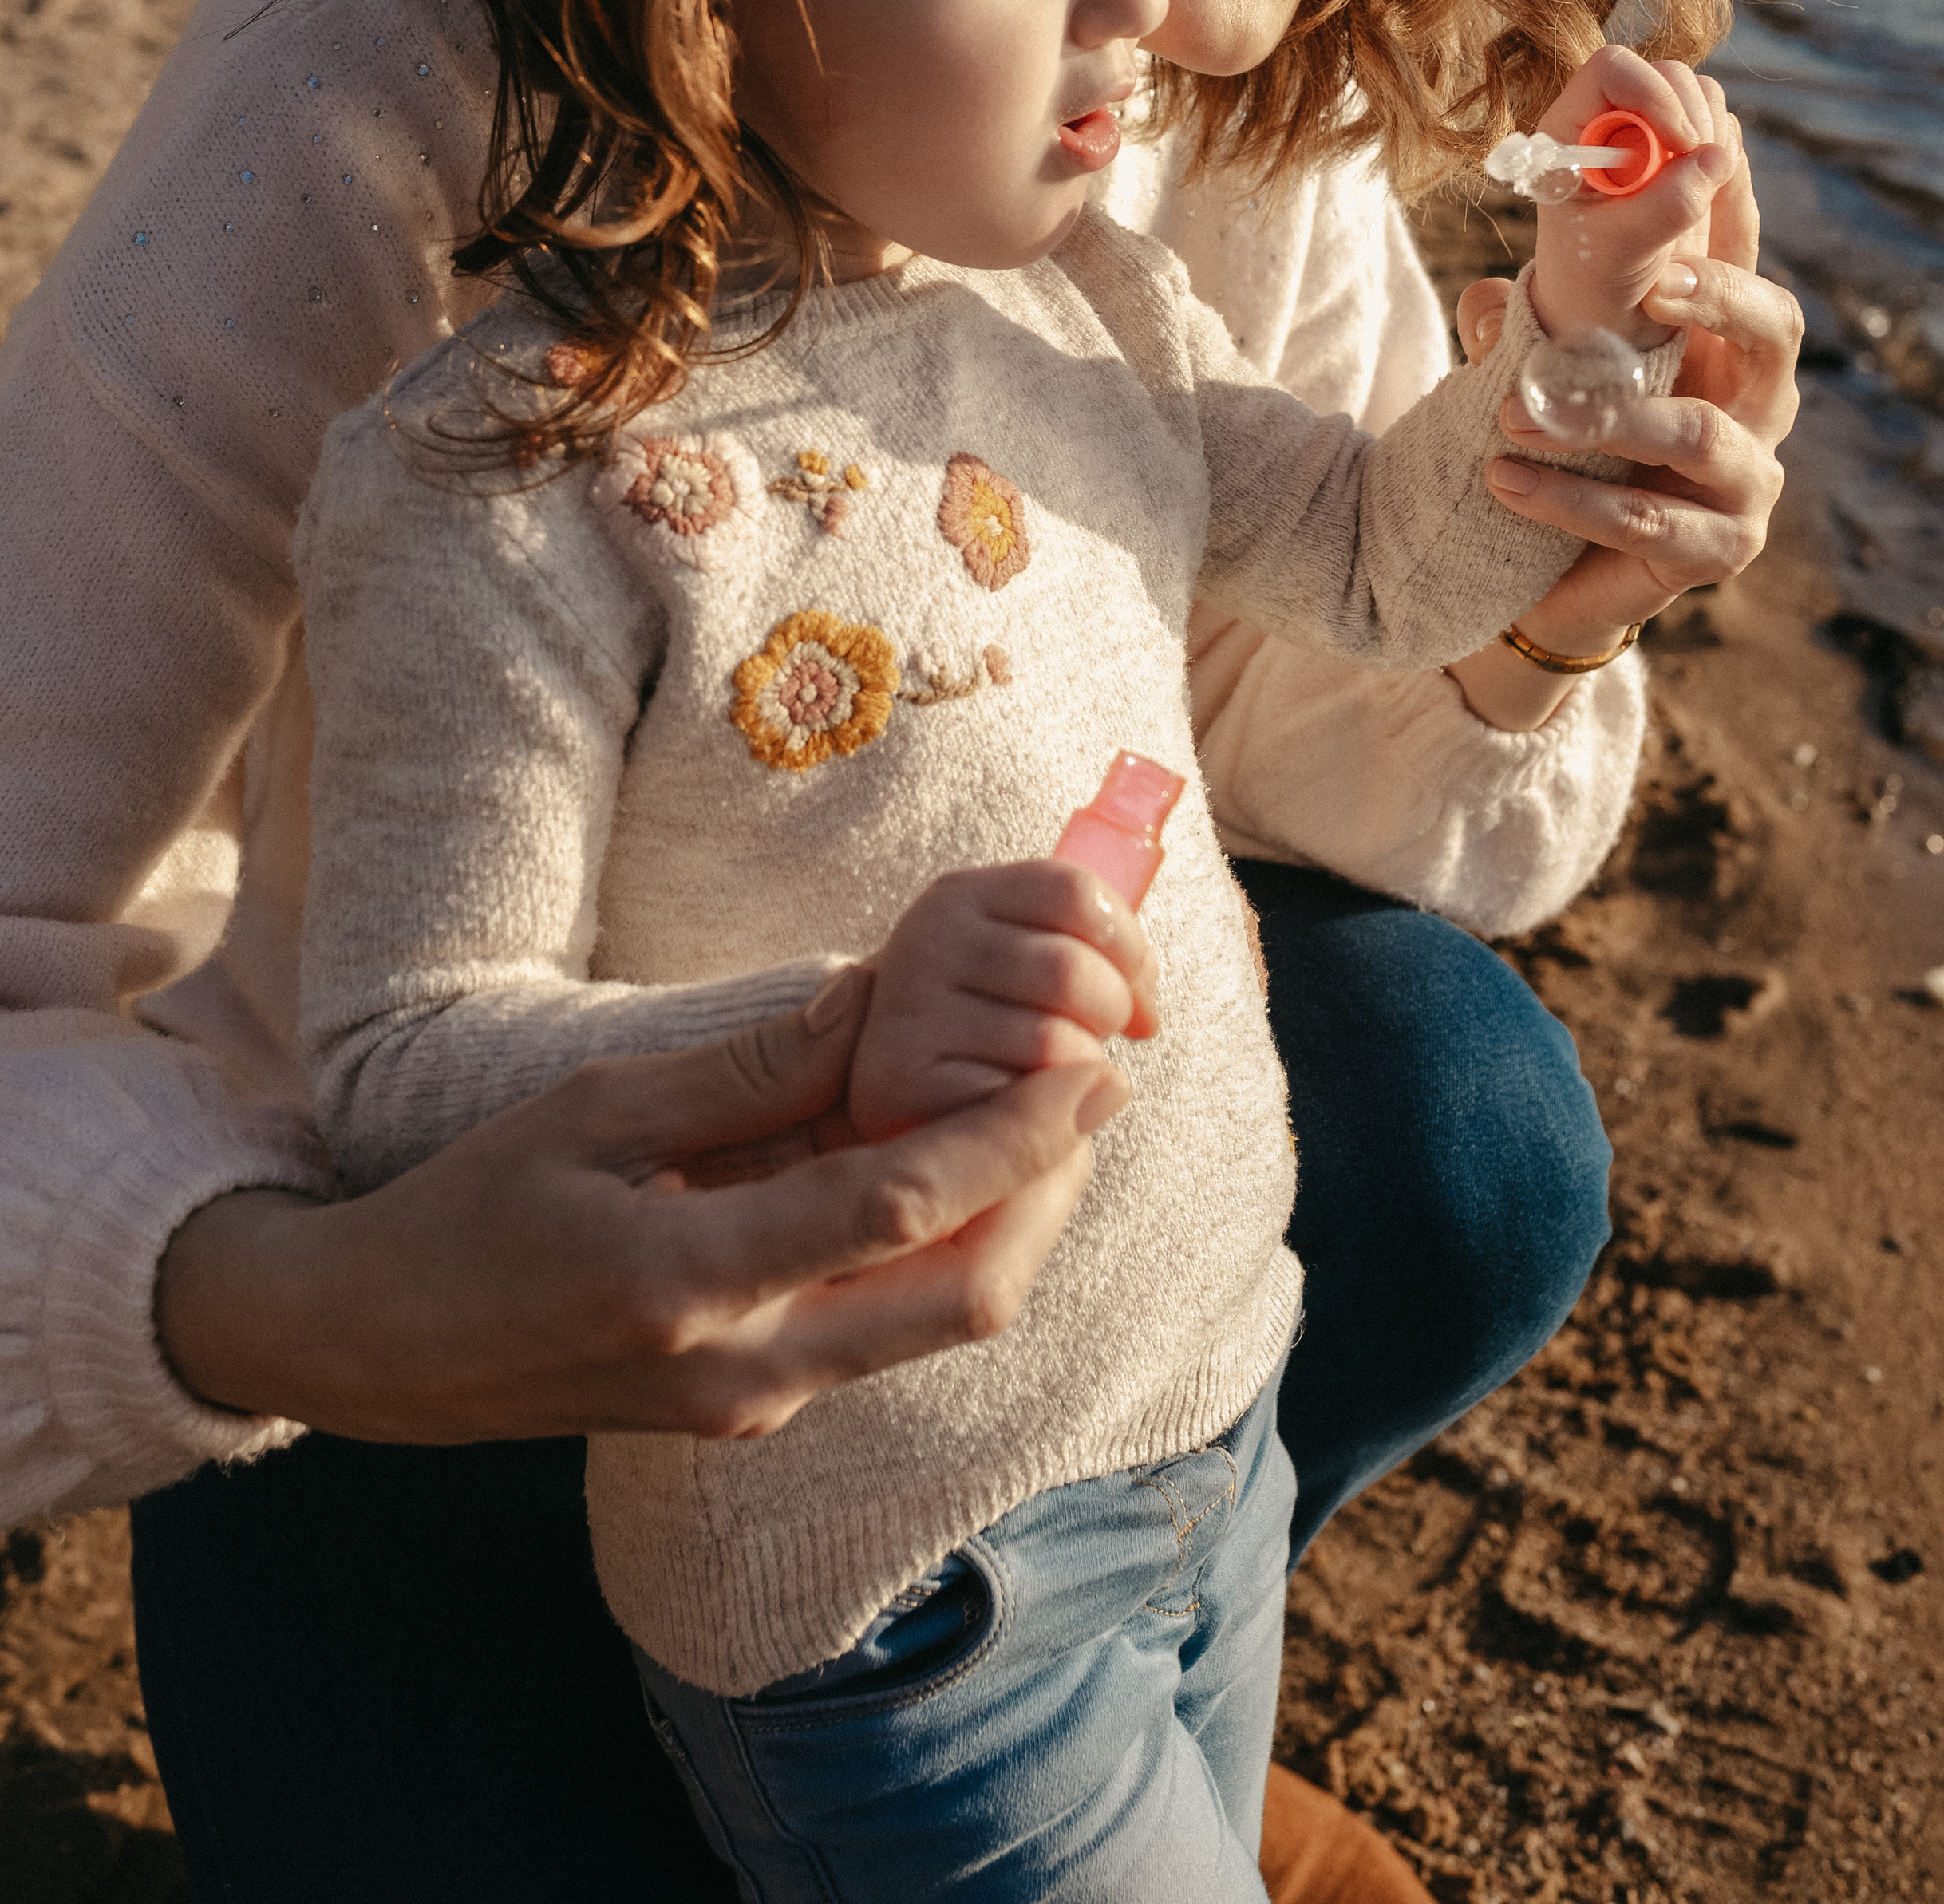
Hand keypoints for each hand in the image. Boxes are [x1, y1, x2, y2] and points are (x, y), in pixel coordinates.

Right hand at [156, 970, 1127, 1446]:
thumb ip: (748, 1068)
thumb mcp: (597, 1109)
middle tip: (1094, 1087)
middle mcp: (745, 1370)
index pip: (901, 1208)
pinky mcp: (755, 1411)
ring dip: (1009, 1224)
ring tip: (1045, 1115)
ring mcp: (755, 1406)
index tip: (1091, 1070)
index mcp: (691, 1282)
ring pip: (937, 1322)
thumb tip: (878, 998)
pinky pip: (885, 1330)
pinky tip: (949, 1171)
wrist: (384, 1352)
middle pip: (961, 1295)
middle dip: (1048, 1191)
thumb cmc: (472, 1208)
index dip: (1014, 1139)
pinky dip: (941, 1251)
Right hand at [847, 857, 1160, 1143]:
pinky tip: (1016, 1106)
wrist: (899, 1075)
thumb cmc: (983, 1014)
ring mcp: (909, 1011)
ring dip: (1078, 1072)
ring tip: (1055, 1072)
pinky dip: (1036, 1117)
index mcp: (962, 895)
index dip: (1128, 944)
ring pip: (1054, 1043)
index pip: (1075, 891)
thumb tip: (1145, 1010)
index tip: (1136, 986)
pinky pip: (1017, 1105)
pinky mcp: (900, 1084)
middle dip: (1110, 1013)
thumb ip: (1089, 947)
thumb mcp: (1023, 952)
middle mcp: (927, 941)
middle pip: (1071, 969)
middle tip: (1098, 1034)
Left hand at [1453, 97, 1799, 711]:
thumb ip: (1523, 330)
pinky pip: (1651, 520)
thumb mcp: (1539, 372)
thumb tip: (1483, 292)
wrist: (1554, 578)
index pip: (1743, 257)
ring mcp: (1749, 480)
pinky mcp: (1721, 550)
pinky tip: (1504, 481)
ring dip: (1604, 416)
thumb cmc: (1563, 450)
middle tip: (1654, 282)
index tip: (1702, 156)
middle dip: (1720, 297)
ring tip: (1515, 413)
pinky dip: (1573, 499)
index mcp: (1723, 342)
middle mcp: (1756, 402)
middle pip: (1775, 329)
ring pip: (1701, 432)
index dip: (1732, 206)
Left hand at [1523, 46, 1732, 348]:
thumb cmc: (1593, 280)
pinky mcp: (1681, 148)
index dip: (1654, 94)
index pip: (1613, 69)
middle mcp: (1608, 119)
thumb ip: (1665, 207)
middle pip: (1667, 74)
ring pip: (1699, 94)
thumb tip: (1715, 158)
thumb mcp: (1621, 252)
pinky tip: (1704, 193)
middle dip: (1694, 119)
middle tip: (1699, 178)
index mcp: (1570, 132)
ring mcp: (1648, 130)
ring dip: (1713, 135)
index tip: (1683, 145)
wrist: (1603, 309)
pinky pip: (1720, 125)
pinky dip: (1725, 151)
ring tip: (1696, 194)